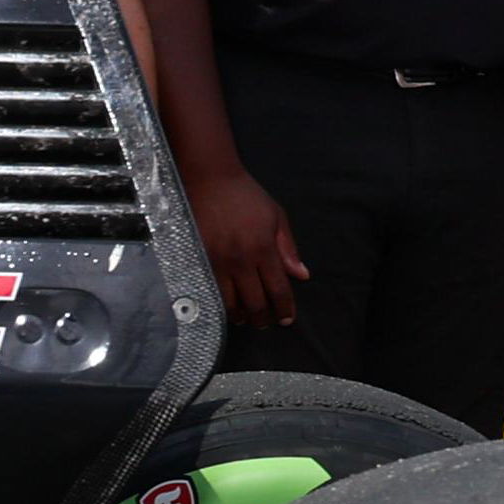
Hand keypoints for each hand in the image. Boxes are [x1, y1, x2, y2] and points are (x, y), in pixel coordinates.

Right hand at [187, 163, 307, 329]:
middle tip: (267, 323)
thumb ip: (288, 248)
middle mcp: (242, 259)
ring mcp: (219, 262)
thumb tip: (301, 275)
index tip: (287, 318)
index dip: (285, 308)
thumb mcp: (276, 216)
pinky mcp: (201, 260)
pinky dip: (223, 305)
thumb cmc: (246, 196)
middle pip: (256, 302)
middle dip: (264, 318)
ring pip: (232, 303)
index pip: (278, 289)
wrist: (210, 180)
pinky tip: (230, 307)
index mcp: (263, 248)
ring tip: (248, 317)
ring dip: (243, 316)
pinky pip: (213, 292)